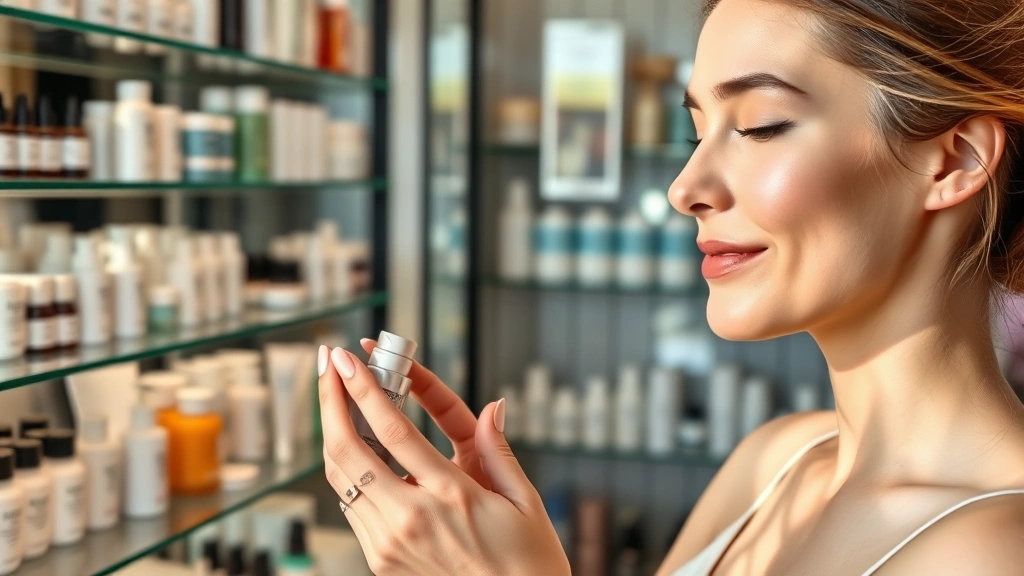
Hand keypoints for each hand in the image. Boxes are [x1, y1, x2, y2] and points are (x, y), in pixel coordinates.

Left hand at [318, 345, 569, 575]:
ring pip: (340, 477)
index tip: (348, 358)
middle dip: (332, 400)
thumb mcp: (524, 501)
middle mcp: (411, 519)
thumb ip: (499, 449)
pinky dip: (347, 469)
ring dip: (333, 432)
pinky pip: (351, 505)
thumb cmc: (526, 563)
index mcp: (451, 496)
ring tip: (337, 398)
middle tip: (331, 365)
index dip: (364, 388)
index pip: (392, 430)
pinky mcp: (381, 560)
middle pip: (348, 449)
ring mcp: (390, 542)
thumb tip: (494, 407)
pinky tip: (356, 445)